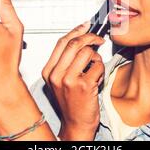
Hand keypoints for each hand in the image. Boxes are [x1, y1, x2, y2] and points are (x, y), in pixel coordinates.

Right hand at [41, 23, 105, 140]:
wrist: (76, 124)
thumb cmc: (71, 102)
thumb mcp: (61, 79)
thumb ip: (67, 60)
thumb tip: (81, 37)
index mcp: (48, 71)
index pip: (62, 42)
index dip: (76, 30)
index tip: (86, 25)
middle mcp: (56, 75)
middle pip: (74, 43)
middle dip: (90, 37)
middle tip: (98, 39)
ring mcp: (69, 80)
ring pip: (87, 53)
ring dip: (96, 57)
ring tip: (94, 67)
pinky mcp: (83, 86)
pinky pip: (98, 66)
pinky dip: (101, 69)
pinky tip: (96, 78)